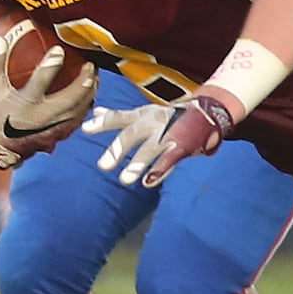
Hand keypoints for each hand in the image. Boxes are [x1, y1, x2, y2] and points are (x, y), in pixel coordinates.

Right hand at [0, 38, 97, 169]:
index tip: (59, 50)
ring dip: (89, 94)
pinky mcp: (56, 136)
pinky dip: (85, 107)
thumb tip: (2, 39)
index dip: (51, 65)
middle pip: (70, 99)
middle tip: (91, 65)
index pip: (40, 82)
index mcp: (23, 104)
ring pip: (78, 111)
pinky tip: (90, 95)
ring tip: (95, 77)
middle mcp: (40, 118)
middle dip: (84, 82)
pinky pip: (76, 121)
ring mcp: (50, 129)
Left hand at [83, 94, 231, 186]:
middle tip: (102, 166)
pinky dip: (160, 170)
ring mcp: (168, 134)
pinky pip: (170, 159)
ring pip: (151, 148)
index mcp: (142, 115)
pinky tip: (148, 182)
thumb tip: (95, 110)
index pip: (120, 117)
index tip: (86, 128)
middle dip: (118, 149)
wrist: (206, 112)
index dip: (103, 122)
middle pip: (132, 134)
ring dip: (138, 163)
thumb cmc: (168, 116)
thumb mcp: (143, 112)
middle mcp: (153, 122)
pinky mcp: (183, 145)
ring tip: (125, 180)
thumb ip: (119, 115)